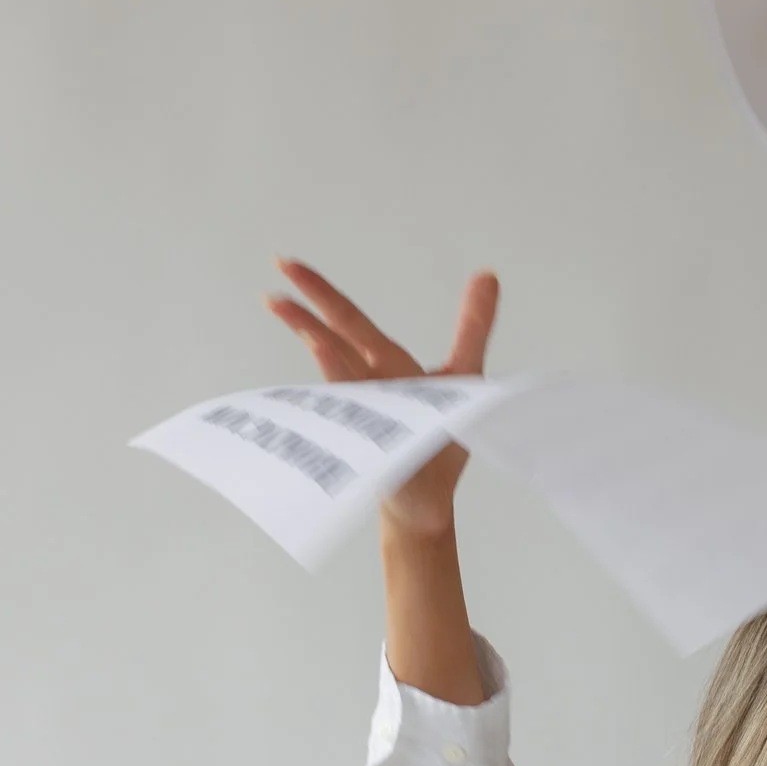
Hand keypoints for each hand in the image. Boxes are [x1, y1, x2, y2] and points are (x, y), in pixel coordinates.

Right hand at [266, 259, 499, 543]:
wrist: (429, 499)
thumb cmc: (438, 438)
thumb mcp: (464, 374)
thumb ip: (472, 325)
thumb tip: (487, 275)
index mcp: (384, 363)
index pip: (348, 320)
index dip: (320, 292)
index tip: (287, 266)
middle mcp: (368, 384)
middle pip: (336, 337)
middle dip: (307, 306)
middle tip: (279, 267)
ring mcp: (367, 414)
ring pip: (340, 376)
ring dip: (321, 347)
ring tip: (294, 317)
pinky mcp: (375, 448)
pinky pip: (358, 422)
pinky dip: (348, 403)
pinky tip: (337, 387)